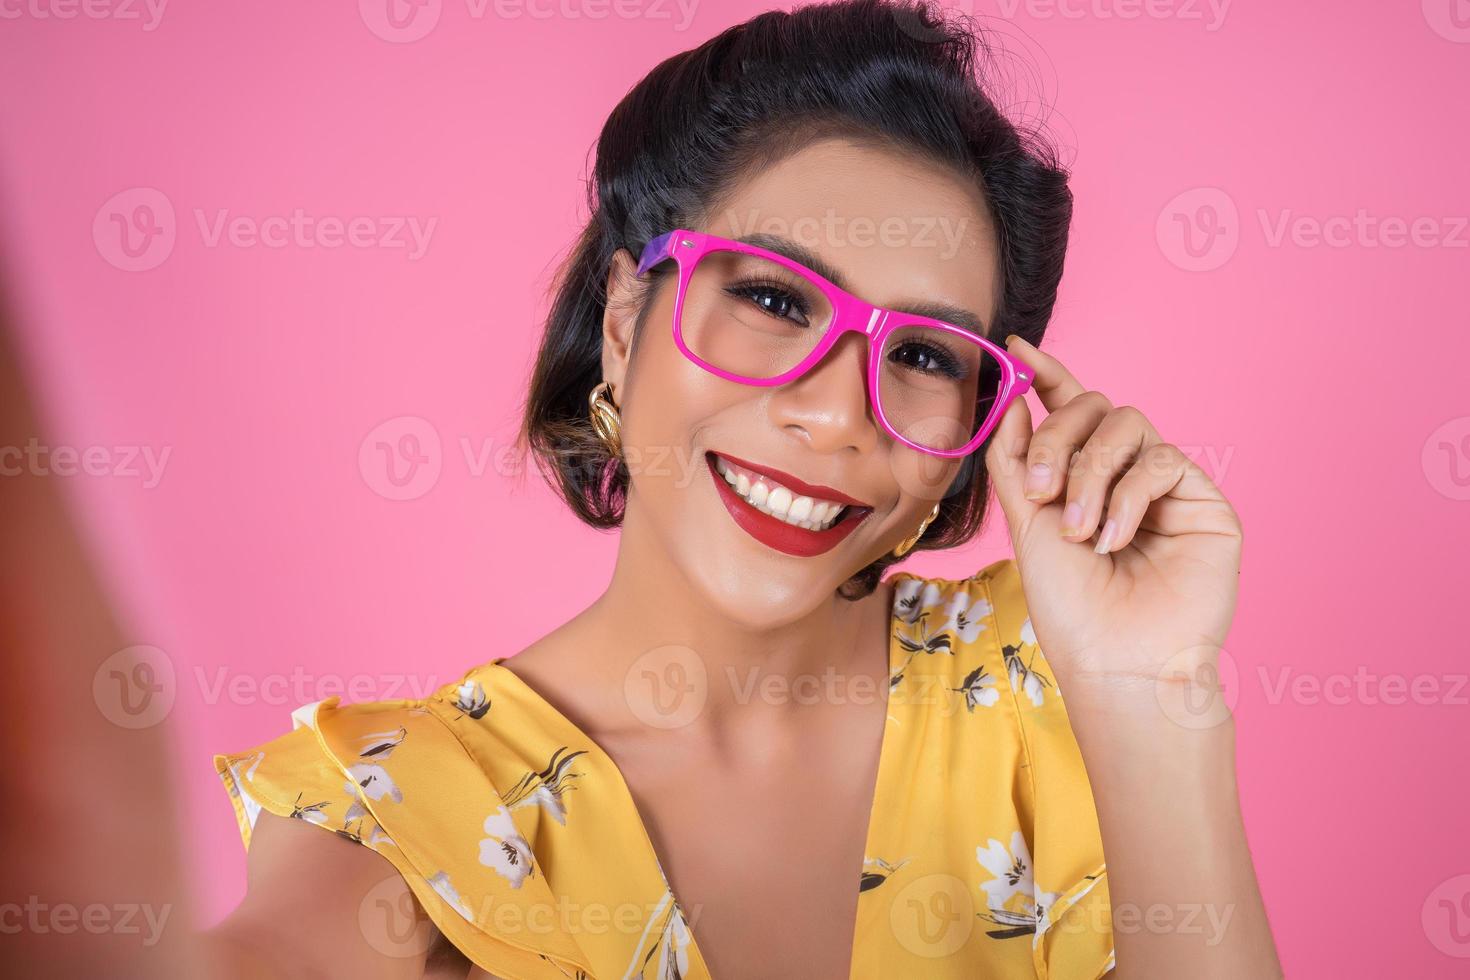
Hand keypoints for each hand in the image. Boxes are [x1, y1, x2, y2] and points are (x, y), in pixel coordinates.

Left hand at [984, 334, 1242, 694]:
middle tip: (1040, 490)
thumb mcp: (1026, 526)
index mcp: (1080, 478)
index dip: (1047, 375)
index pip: (1068, 410)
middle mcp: (1124, 475)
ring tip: (1078, 531)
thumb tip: (1014, 399)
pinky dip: (1126, 497)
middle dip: (1058, 439)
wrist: (1116, 662)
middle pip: (1095, 409)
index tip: (1016, 347)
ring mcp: (1166, 487)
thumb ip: (1017, 461)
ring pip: (1127, 426)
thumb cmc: (1071, 608)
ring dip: (1091, 473)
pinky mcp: (1203, 502)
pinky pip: (1161, 461)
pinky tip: (1113, 539)